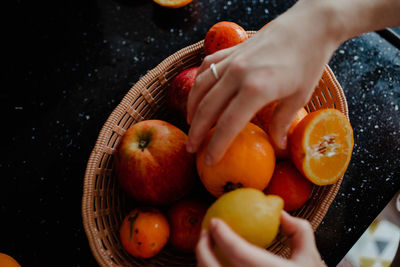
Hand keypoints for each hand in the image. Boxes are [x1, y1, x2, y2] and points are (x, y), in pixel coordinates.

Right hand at [186, 0, 340, 164]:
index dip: (216, 146)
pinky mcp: (231, 50)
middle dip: (196, 132)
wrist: (309, 26)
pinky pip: (206, 68)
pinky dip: (198, 84)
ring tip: (191, 125)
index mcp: (256, 89)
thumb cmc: (308, 62)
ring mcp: (231, 60)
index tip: (208, 162)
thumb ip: (282, 123)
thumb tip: (277, 146)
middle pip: (207, 109)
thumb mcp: (299, 97)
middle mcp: (237, 75)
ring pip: (200, 88)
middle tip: (191, 149)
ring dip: (192, 109)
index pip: (228, 125)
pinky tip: (198, 95)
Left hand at [196, 211, 325, 266]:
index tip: (215, 221)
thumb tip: (280, 213)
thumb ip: (298, 230)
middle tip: (204, 233)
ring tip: (206, 247)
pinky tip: (214, 263)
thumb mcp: (310, 256)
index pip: (238, 252)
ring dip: (203, 261)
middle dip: (202, 249)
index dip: (222, 235)